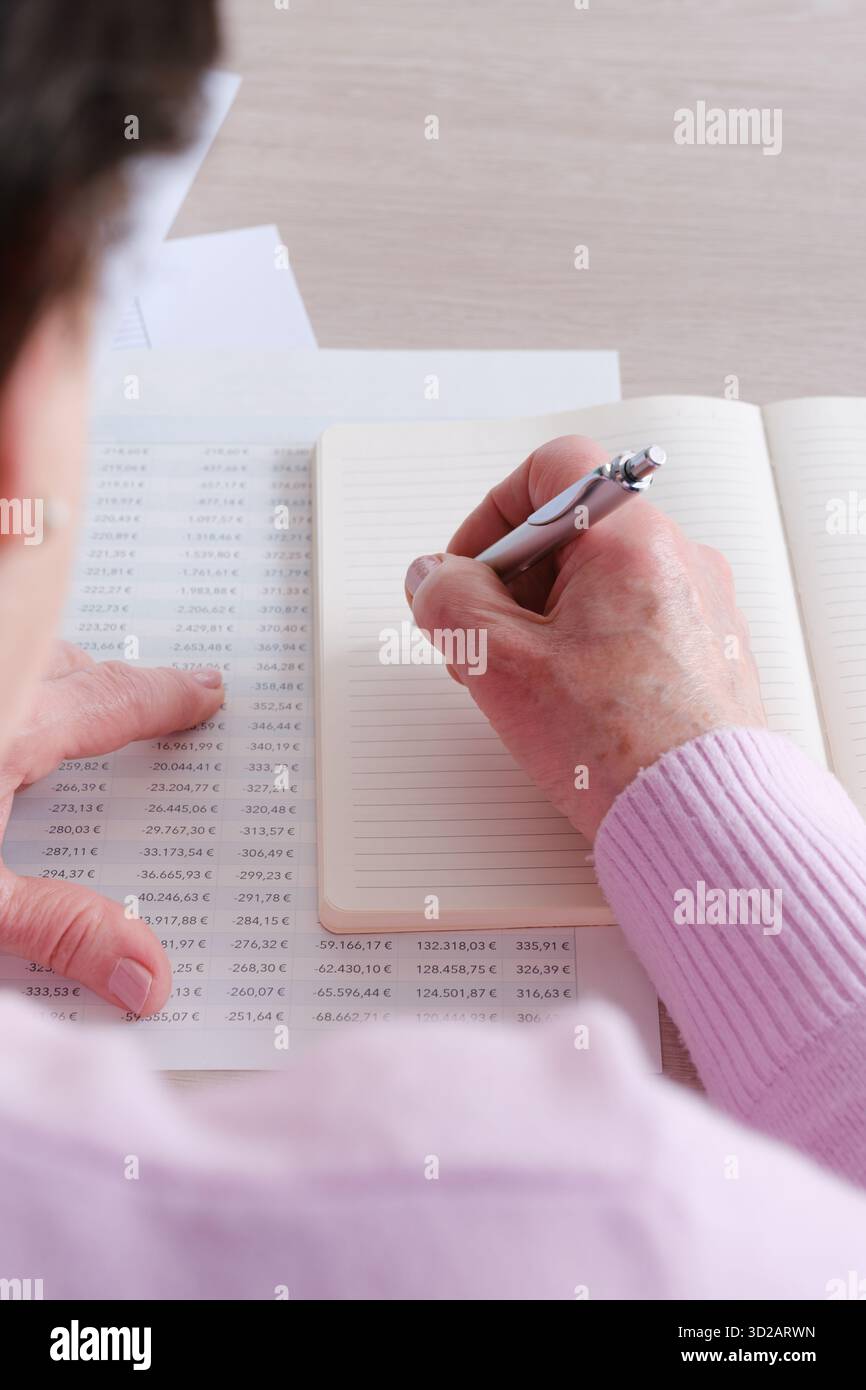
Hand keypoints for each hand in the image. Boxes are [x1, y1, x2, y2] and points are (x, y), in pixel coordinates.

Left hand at [0, 643, 223, 1014]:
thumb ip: (57, 930)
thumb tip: (147, 977)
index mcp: (10, 726)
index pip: (113, 698)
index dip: (168, 697)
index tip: (207, 693)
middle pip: (71, 668)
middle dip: (122, 682)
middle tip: (164, 693)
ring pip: (26, 664)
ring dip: (63, 681)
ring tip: (84, 702)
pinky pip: (2, 675)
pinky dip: (20, 689)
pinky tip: (14, 727)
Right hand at [405, 435, 765, 839]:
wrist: (702, 820)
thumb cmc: (621, 746)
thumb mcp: (501, 665)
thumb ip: (449, 601)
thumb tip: (432, 577)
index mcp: (632, 539)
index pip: (553, 469)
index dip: (493, 512)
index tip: (469, 568)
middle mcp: (679, 559)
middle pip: (572, 531)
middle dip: (511, 579)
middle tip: (486, 641)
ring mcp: (700, 607)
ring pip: (600, 582)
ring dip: (545, 619)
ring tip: (528, 685)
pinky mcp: (707, 654)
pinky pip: (634, 623)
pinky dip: (589, 647)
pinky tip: (571, 705)